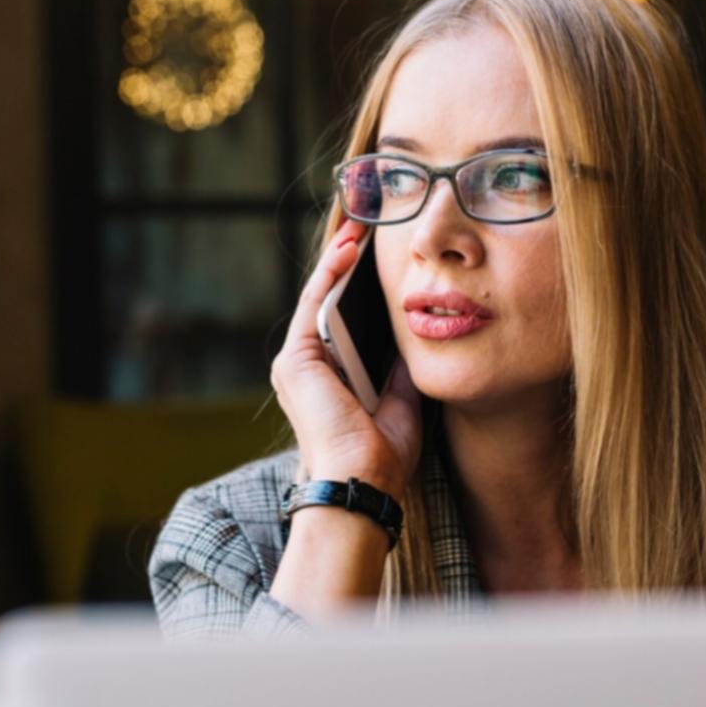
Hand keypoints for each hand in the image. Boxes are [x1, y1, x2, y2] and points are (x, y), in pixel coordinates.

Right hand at [269, 221, 422, 496]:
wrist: (363, 482)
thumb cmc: (382, 456)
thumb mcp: (401, 401)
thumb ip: (399, 370)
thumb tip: (411, 338)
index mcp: (330, 380)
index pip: (344, 321)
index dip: (359, 286)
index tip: (381, 256)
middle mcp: (307, 369)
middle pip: (329, 303)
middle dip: (347, 264)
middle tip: (369, 226)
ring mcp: (296, 364)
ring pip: (320, 298)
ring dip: (338, 259)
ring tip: (361, 224)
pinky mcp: (294, 361)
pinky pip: (315, 305)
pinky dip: (330, 274)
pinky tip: (349, 249)